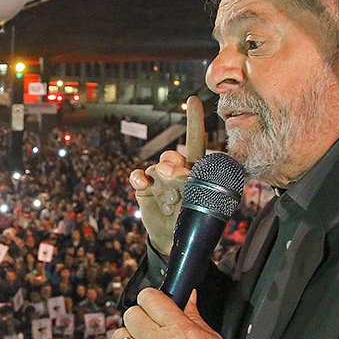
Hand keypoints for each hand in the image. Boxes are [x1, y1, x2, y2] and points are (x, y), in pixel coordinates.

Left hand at [113, 288, 237, 338]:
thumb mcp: (211, 338)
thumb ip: (193, 315)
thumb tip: (187, 296)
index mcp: (176, 328)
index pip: (148, 297)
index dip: (151, 297)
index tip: (154, 302)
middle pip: (130, 314)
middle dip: (141, 316)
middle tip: (151, 324)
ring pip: (119, 337)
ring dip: (132, 338)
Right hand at [128, 96, 205, 253]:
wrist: (175, 238)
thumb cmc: (193, 218)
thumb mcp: (200, 202)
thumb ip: (188, 183)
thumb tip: (164, 168)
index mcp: (195, 168)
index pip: (195, 140)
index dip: (194, 120)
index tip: (192, 100)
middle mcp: (175, 169)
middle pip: (173, 156)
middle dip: (177, 167)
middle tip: (180, 181)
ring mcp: (158, 178)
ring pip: (157, 168)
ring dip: (163, 180)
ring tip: (170, 198)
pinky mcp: (144, 188)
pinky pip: (138, 176)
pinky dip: (140, 178)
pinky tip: (144, 184)